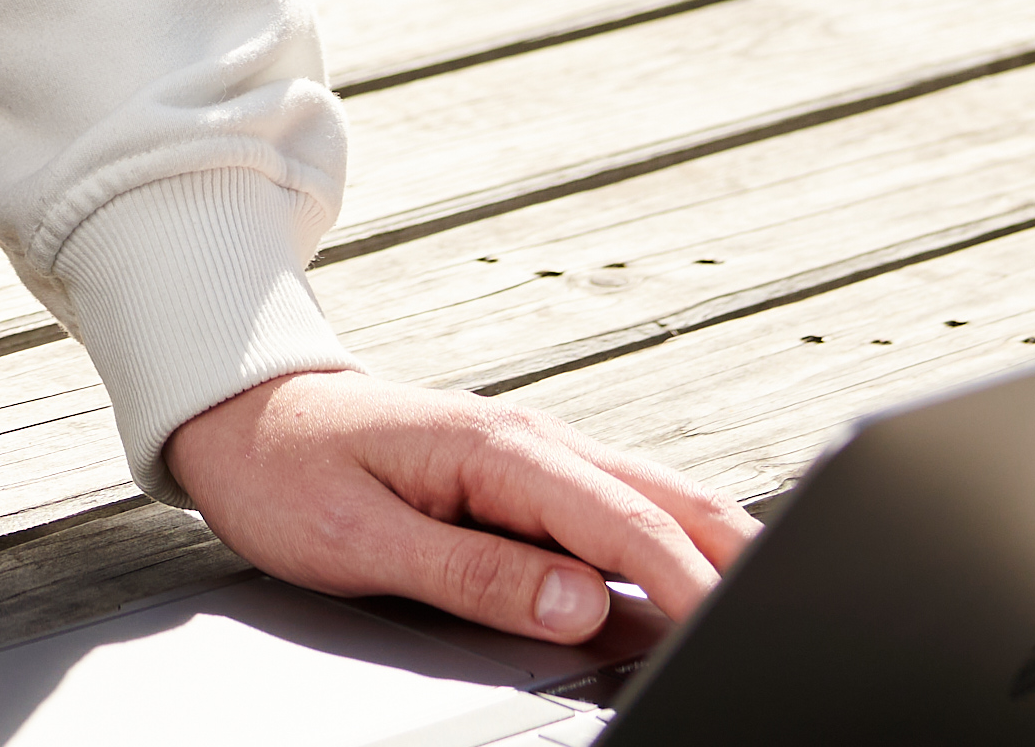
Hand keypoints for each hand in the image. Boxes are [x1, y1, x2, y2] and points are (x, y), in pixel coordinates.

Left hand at [163, 370, 749, 642]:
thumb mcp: (362, 541)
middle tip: (792, 611)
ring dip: (710, 545)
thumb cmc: (288, 470)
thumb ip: (475, 573)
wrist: (243, 411)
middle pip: (664, 499)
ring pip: (651, 499)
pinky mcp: (525, 478)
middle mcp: (531, 442)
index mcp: (498, 450)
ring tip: (765, 599)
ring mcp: (533, 456)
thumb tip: (577, 603)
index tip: (732, 623)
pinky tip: (691, 579)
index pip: (621, 521)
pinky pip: (615, 509)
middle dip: (732, 554)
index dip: (685, 579)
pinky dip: (667, 542)